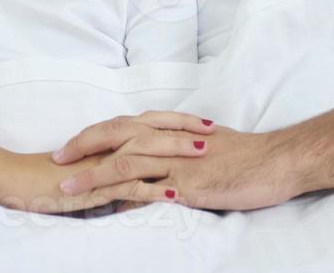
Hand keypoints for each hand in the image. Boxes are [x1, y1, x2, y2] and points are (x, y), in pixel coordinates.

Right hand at [0, 112, 214, 213]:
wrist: (20, 180)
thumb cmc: (53, 175)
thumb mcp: (92, 166)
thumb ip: (115, 161)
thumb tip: (139, 163)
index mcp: (110, 137)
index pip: (150, 123)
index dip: (178, 121)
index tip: (206, 123)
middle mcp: (108, 143)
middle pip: (152, 131)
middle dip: (184, 130)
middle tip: (213, 132)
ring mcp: (102, 162)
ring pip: (144, 151)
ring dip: (175, 152)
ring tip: (203, 155)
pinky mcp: (94, 183)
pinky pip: (127, 184)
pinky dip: (152, 188)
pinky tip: (173, 193)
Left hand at [53, 120, 296, 210]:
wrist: (276, 160)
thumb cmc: (244, 156)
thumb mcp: (205, 147)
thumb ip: (176, 152)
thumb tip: (153, 166)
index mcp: (171, 129)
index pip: (123, 125)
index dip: (94, 134)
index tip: (69, 146)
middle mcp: (169, 140)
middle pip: (116, 136)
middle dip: (82, 147)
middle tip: (56, 159)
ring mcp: (177, 162)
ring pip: (125, 162)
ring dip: (93, 175)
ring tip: (67, 187)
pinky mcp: (188, 185)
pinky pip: (150, 190)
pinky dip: (125, 196)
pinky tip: (106, 207)